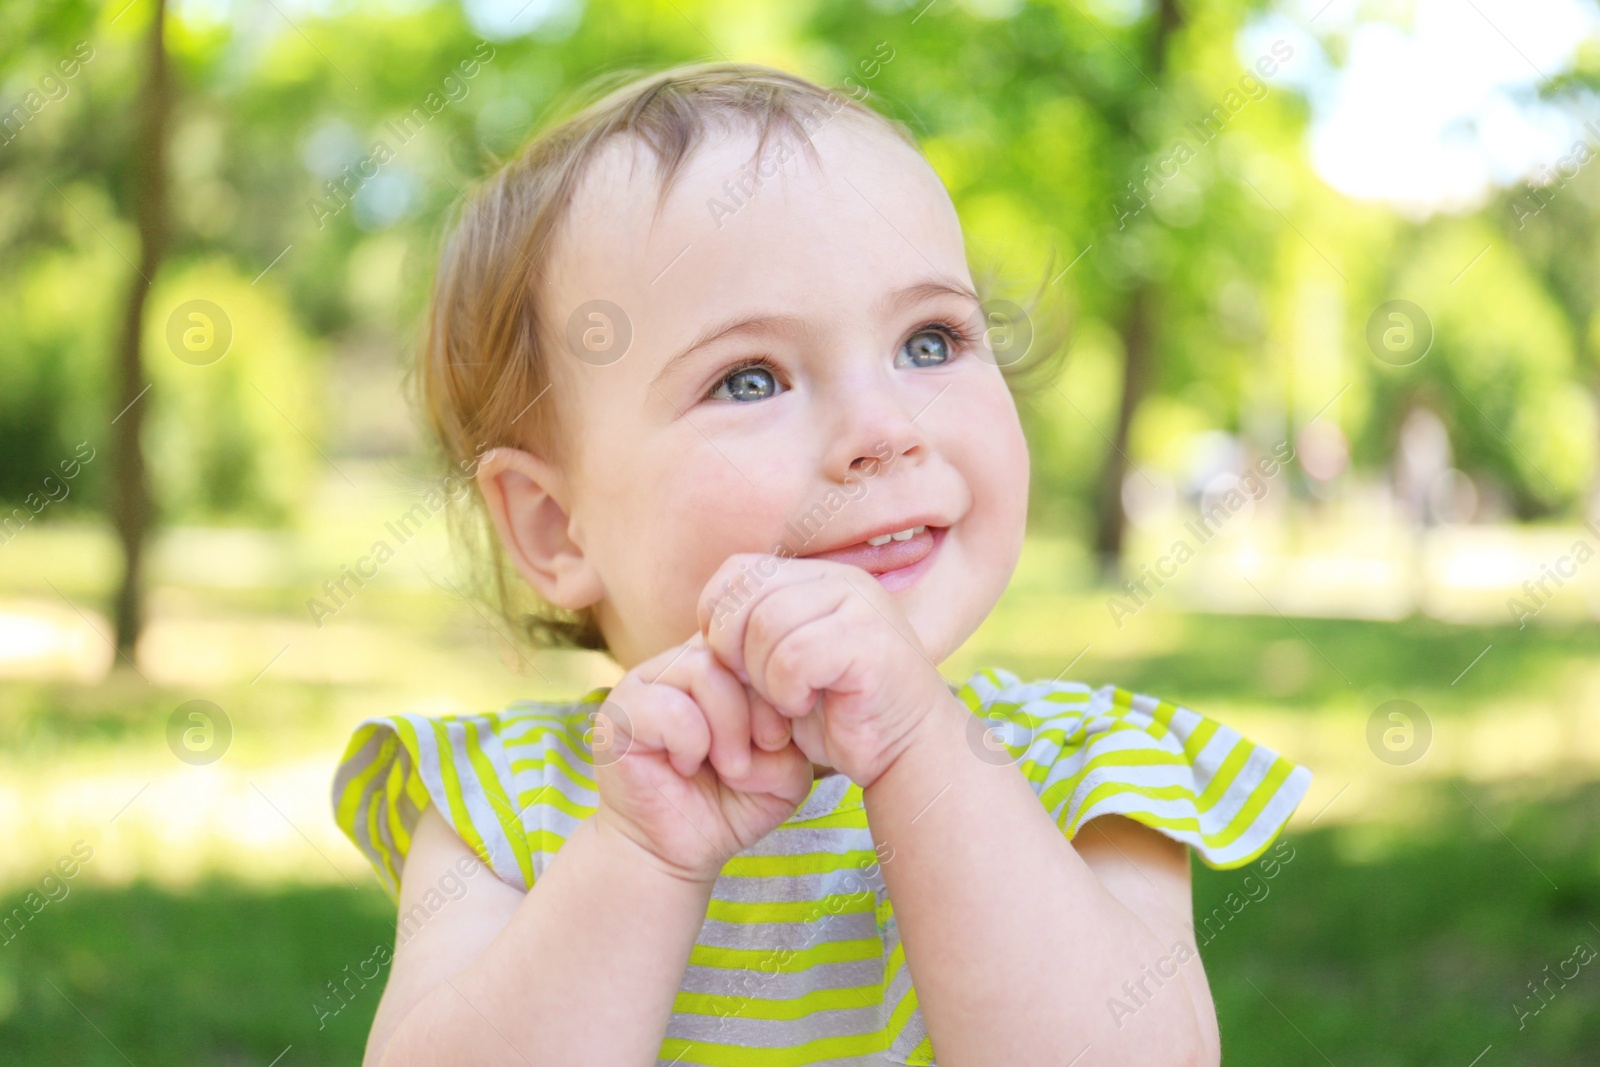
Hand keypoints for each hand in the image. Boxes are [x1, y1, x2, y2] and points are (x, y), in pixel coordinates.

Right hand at [588, 632, 813, 884]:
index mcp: (722, 661)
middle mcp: (683, 658)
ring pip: (706, 671)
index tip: (779, 739)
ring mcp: (646, 680)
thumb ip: (794, 734)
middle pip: (737, 650)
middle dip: (759, 712)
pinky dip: (691, 744)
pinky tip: (683, 766)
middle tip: (751, 762)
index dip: (780, 687)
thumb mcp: (785, 769)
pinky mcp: (619, 711)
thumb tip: (773, 721)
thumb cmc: (729, 802)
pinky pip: (671, 708)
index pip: (760, 638)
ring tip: (725, 768)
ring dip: (729, 730)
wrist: (676, 850)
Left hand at [697, 554, 952, 788]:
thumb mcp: (782, 663)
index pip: (737, 570)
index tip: (732, 664)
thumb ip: (751, 631)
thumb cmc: (838, 714)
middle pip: (746, 595)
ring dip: (763, 677)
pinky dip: (786, 692)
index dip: (718, 618)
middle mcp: (843, 580)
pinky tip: (806, 707)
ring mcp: (861, 606)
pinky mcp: (869, 642)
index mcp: (820, 576)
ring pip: (766, 625)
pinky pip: (792, 656)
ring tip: (788, 701)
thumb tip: (704, 618)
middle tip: (758, 690)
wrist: (905, 752)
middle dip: (734, 651)